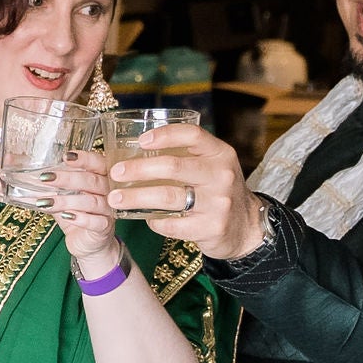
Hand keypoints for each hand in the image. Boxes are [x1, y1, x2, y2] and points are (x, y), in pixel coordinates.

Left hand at [47, 151, 122, 272]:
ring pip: (91, 201)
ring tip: (46, 202)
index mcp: (99, 177)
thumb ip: (42, 181)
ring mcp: (108, 210)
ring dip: (66, 201)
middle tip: (45, 178)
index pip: (97, 163)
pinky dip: (80, 219)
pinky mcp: (104, 228)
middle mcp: (107, 191)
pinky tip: (66, 217)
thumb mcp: (58, 194)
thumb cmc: (74, 213)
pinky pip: (96, 222)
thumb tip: (10, 161)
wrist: (87, 243)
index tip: (65, 157)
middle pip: (91, 181)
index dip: (84, 159)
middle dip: (67, 178)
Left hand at [110, 123, 253, 255]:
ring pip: (168, 197)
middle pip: (172, 166)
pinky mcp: (211, 227)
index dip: (164, 135)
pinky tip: (144, 218)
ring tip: (115, 198)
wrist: (247, 228)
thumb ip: (187, 157)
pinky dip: (153, 221)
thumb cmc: (219, 191)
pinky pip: (173, 224)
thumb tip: (136, 150)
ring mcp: (218, 203)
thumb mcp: (213, 167)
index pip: (192, 135)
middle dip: (138, 169)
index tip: (141, 141)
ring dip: (136, 197)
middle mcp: (221, 175)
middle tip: (115, 173)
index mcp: (220, 154)